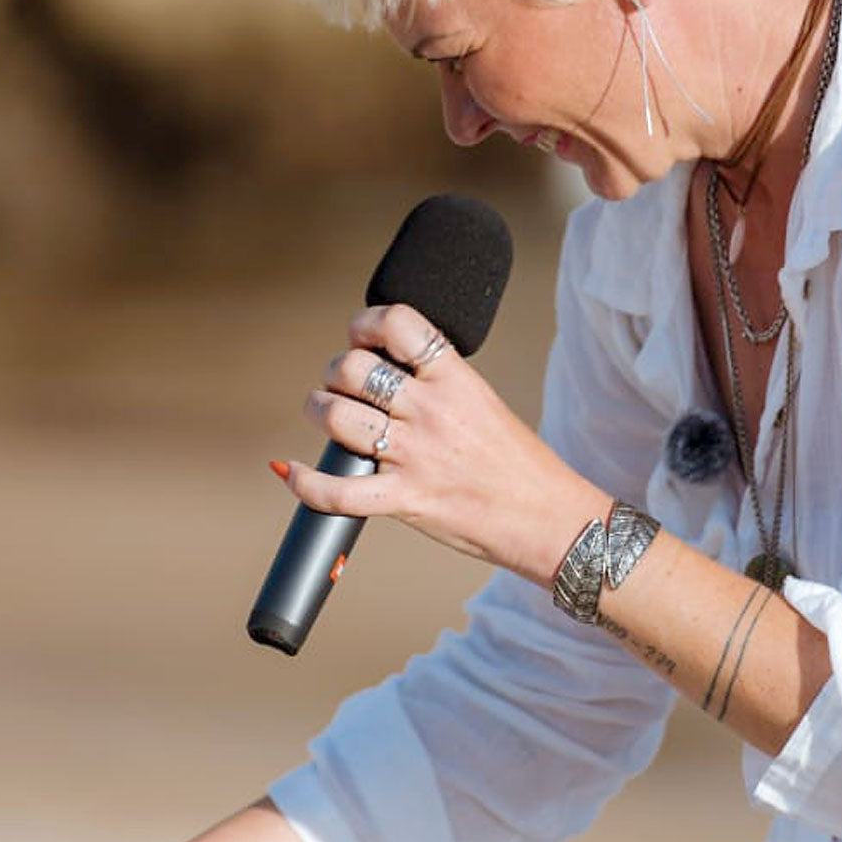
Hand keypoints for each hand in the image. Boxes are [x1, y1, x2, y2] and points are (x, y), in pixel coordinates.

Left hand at [279, 303, 609, 584]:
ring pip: (337, 415)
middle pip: (353, 369)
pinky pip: (336, 490)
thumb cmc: (518, 465)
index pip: (398, 323)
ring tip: (327, 416)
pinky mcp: (405, 499)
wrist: (549, 518)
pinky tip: (291, 471)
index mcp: (455, 379)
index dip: (365, 323)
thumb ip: (436, 386)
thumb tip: (383, 371)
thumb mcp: (482, 403)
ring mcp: (415, 454)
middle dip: (335, 373)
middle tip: (342, 386)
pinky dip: (305, 481)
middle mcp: (432, 410)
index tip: (361, 336)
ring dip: (320, 411)